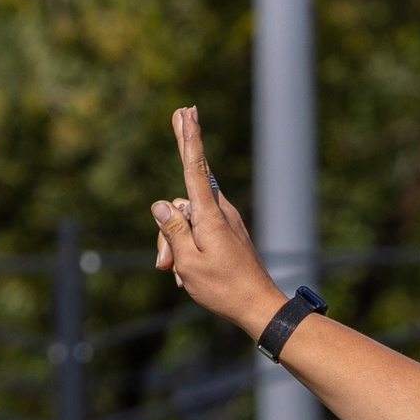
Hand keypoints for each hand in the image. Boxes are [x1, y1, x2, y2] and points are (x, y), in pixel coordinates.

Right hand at [151, 107, 286, 334]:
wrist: (259, 307)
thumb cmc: (223, 288)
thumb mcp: (188, 262)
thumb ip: (172, 231)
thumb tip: (160, 203)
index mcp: (210, 216)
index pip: (195, 167)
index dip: (189, 138)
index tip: (187, 112)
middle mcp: (220, 213)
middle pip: (180, 206)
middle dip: (167, 234)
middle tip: (163, 266)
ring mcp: (225, 223)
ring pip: (187, 223)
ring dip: (177, 248)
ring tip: (180, 277)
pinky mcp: (227, 234)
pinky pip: (200, 234)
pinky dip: (190, 253)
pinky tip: (191, 278)